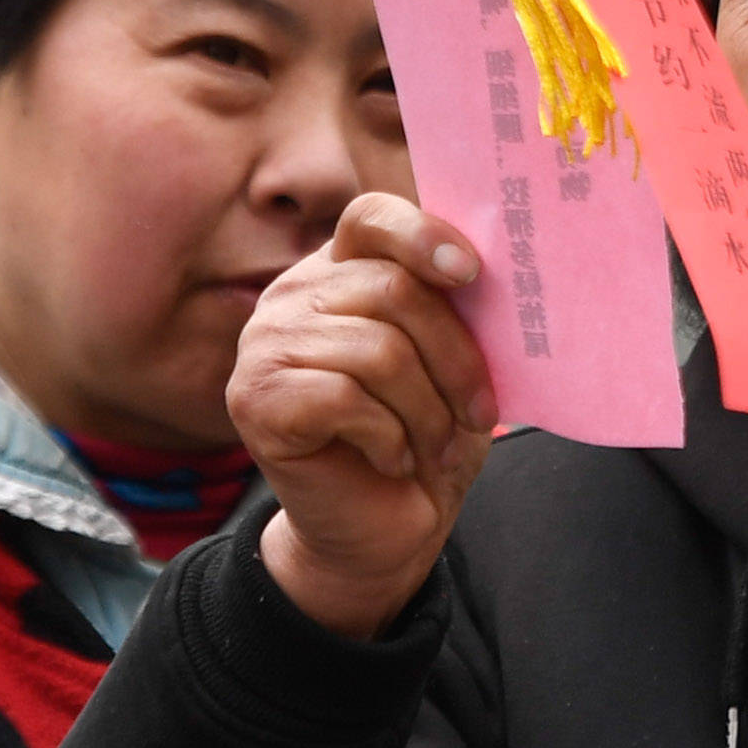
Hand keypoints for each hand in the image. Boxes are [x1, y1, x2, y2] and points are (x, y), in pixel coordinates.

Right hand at [232, 193, 493, 638]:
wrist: (381, 530)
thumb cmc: (424, 435)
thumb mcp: (449, 361)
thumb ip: (454, 304)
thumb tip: (493, 263)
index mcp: (339, 271)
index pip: (371, 218)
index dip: (424, 235)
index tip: (473, 273)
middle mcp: (292, 296)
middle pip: (394, 289)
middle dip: (455, 357)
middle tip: (481, 412)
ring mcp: (264, 345)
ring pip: (378, 351)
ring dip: (428, 410)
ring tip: (438, 444)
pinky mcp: (254, 399)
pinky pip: (344, 398)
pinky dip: (389, 437)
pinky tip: (394, 459)